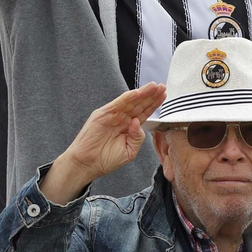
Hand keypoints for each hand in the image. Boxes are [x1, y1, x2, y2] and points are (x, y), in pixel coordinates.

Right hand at [39, 83, 166, 203]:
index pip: (143, 113)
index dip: (153, 104)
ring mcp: (112, 115)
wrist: (88, 164)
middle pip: (139, 104)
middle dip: (151, 96)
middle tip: (162, 87)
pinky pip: (117, 104)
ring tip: (153, 87)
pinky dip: (127, 97)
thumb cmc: (106, 159)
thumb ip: (137, 137)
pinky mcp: (102, 114)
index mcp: (128, 127)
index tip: (163, 96)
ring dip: (142, 93)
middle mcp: (121, 119)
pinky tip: (137, 93)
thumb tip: (138, 121)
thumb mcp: (129, 151)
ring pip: (130, 101)